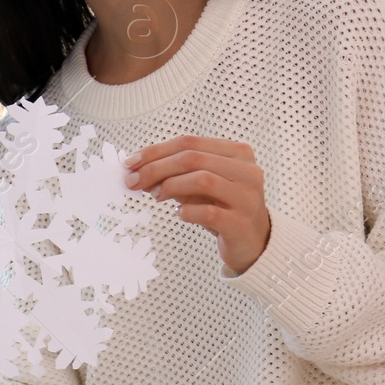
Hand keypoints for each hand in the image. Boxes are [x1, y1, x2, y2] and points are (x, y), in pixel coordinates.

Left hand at [124, 136, 271, 274]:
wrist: (254, 242)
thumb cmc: (223, 207)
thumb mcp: (201, 185)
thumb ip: (176, 173)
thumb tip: (137, 169)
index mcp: (238, 153)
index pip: (189, 142)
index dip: (155, 151)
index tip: (130, 163)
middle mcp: (247, 171)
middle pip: (192, 158)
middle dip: (155, 168)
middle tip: (133, 181)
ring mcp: (247, 197)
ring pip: (202, 179)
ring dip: (170, 186)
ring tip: (156, 196)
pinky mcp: (241, 223)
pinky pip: (207, 212)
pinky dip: (186, 211)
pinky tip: (180, 214)